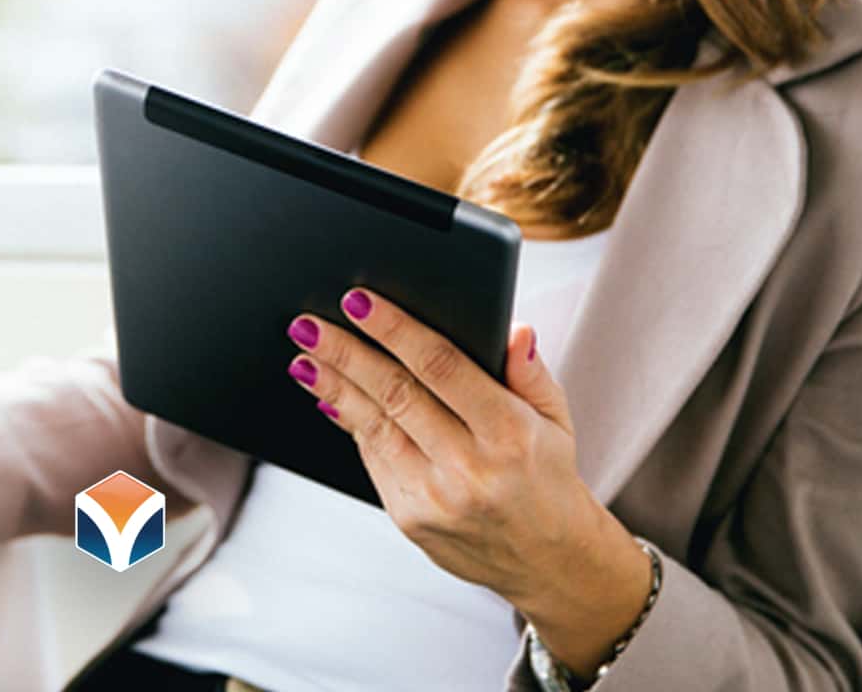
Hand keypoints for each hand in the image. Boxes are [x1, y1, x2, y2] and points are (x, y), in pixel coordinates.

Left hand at [284, 288, 648, 670]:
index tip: (358, 301)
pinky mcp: (410, 520)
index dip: (395, 330)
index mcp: (510, 434)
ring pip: (373, 427)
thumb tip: (514, 328)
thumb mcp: (556, 420)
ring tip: (304, 356)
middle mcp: (470, 468)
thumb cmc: (546, 475)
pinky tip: (328, 396)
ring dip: (333, 387)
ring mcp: (435, 498)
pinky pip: (373, 458)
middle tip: (307, 324)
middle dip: (346, 354)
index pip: (442, 367)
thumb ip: (530, 372)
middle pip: (395, 394)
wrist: (547, 561)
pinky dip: (349, 423)